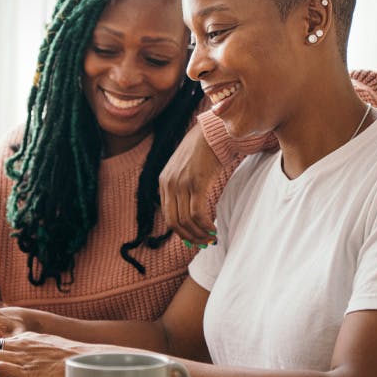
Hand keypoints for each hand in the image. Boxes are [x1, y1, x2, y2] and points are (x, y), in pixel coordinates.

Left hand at [159, 123, 218, 245]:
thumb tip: (192, 216)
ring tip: (211, 238)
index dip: (181, 232)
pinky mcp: (196, 182)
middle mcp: (169, 184)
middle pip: (174, 222)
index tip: (194, 239)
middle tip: (203, 243)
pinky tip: (213, 229)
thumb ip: (182, 189)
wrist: (212, 133)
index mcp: (163, 182)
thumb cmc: (203, 152)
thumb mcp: (185, 170)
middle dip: (189, 237)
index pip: (168, 216)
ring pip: (186, 220)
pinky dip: (205, 225)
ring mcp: (181, 183)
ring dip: (199, 233)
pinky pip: (198, 213)